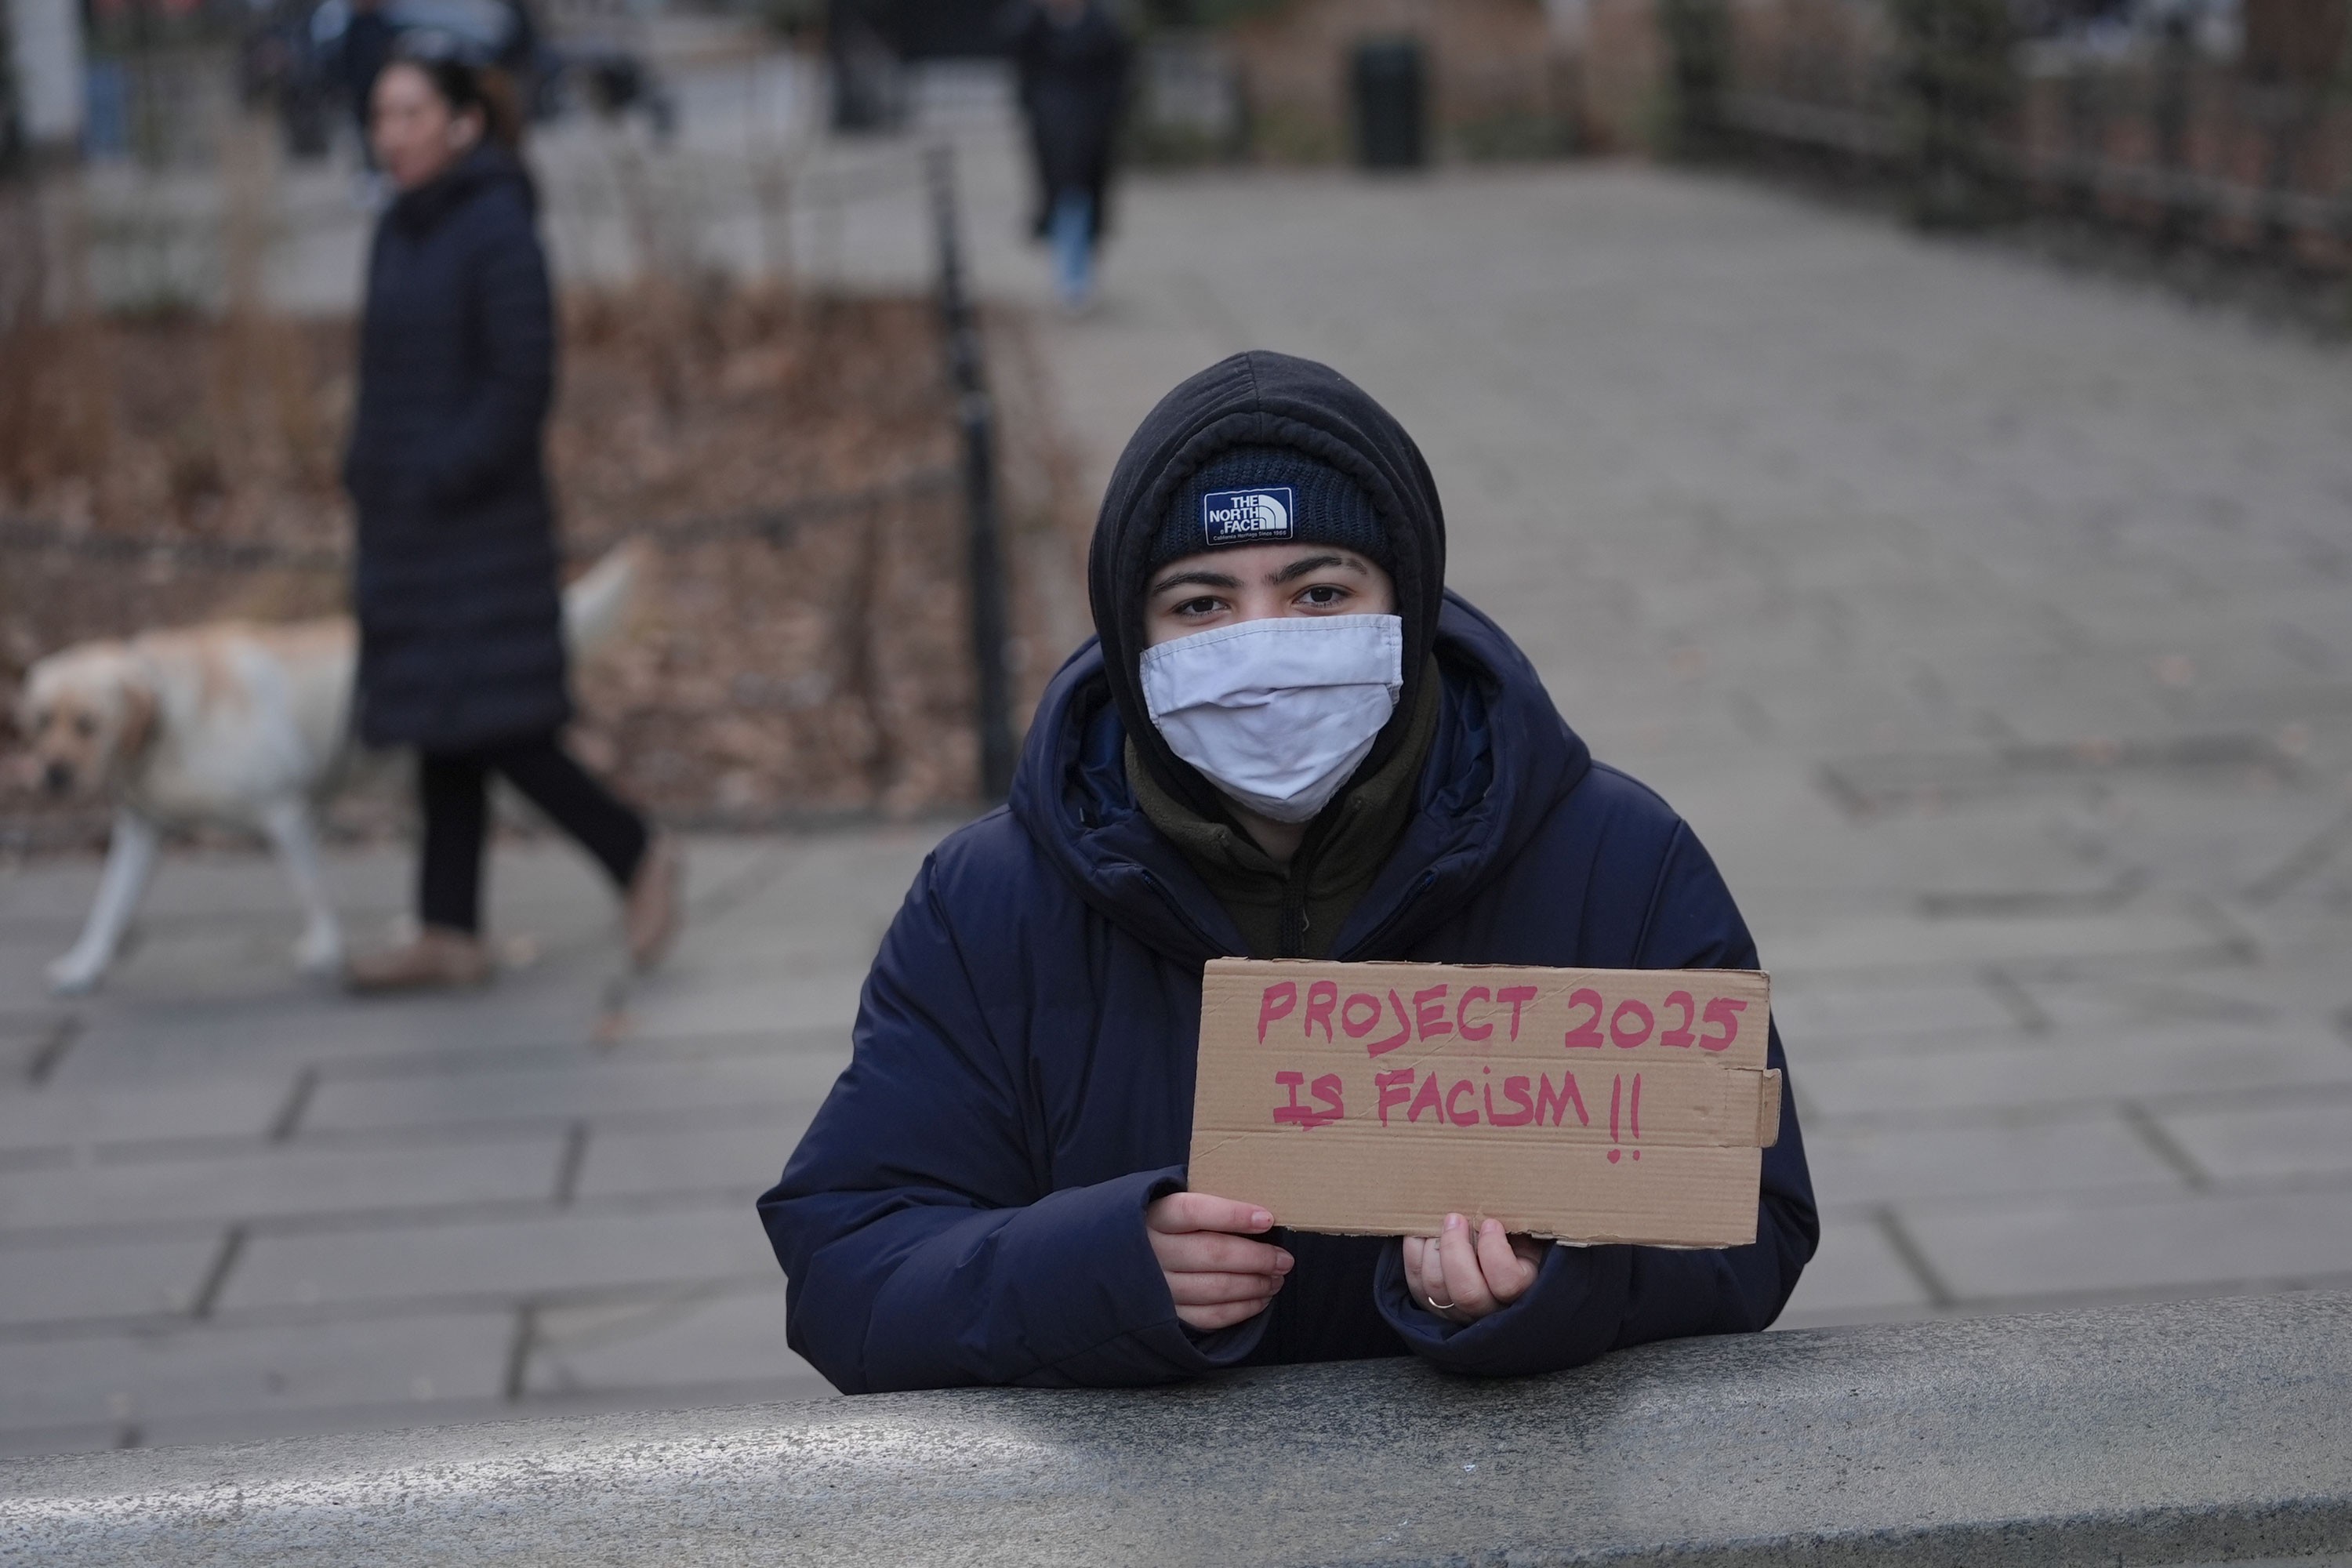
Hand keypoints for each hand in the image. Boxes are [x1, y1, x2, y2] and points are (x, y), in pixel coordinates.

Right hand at [1146, 1191, 1293, 1331]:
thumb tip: (1259, 1215)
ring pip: (1215, 1288)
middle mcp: (1152, 1252)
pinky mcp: (1166, 1316)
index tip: (1267, 1219)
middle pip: (1212, 1253)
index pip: (1193, 1211)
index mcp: (1154, 1216)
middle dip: (1257, 1257)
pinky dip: (1241, 1309)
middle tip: (1284, 1259)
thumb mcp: (1170, 1206)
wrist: (1119, 1263)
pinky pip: (1210, 1316)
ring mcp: (1158, 1288)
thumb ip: (1205, 1208)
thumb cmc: (1162, 1229)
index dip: (1232, 1215)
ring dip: (1254, 1285)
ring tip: (1276, 1278)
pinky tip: (1260, 1300)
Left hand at [1402, 1214, 1543, 1324]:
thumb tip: (1497, 1209)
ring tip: (1439, 1223)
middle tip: (1455, 1219)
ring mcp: (1458, 1311)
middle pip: (1466, 1292)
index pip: (1508, 1283)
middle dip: (1455, 1249)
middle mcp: (1489, 1308)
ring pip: (1436, 1288)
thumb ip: (1518, 1227)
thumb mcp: (1526, 1234)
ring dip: (1432, 1249)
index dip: (1494, 1250)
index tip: (1490, 1223)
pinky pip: (1416, 1282)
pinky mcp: (1432, 1305)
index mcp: (1522, 1290)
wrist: (1496, 1255)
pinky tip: (1421, 1232)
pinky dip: (1414, 1252)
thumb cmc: (1516, 1240)